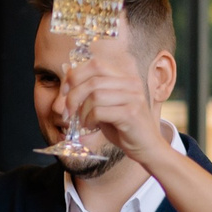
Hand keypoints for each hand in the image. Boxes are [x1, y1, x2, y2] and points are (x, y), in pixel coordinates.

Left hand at [63, 43, 172, 166]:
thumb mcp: (104, 105)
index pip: (95, 64)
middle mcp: (131, 83)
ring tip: (83, 122)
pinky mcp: (131, 113)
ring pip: (95, 95)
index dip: (75, 75)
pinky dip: (89, 119)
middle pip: (93, 80)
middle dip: (73, 95)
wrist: (147, 147)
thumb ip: (89, 90)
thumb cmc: (123, 127)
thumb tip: (67, 71)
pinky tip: (91, 126)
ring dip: (82, 111)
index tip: (64, 91)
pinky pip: (100, 111)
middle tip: (68, 111)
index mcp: (125, 77)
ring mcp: (133, 97)